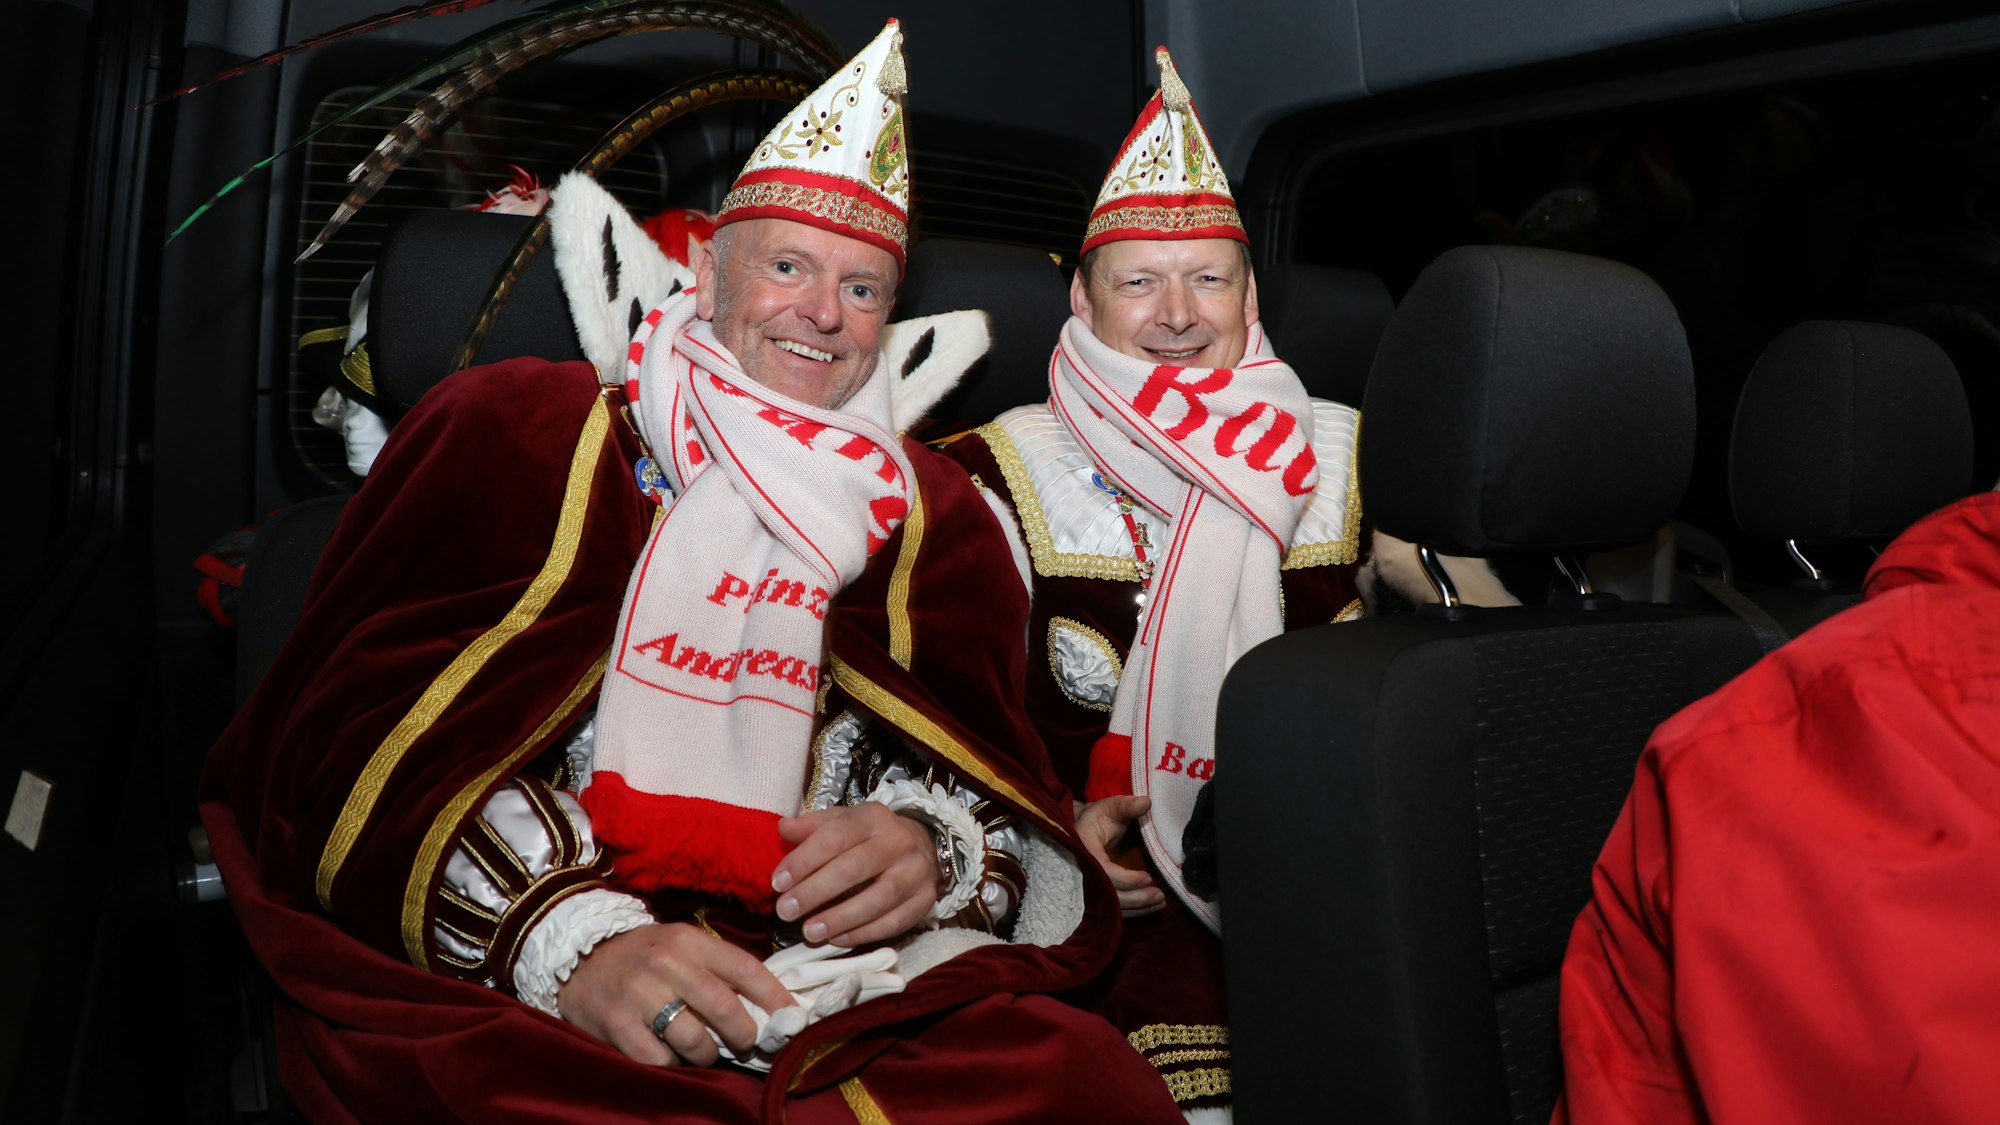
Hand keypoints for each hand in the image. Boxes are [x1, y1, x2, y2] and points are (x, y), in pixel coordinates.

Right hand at [555, 922, 794, 1066]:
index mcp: (689, 941)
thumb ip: (718, 969)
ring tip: (704, 1050)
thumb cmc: (643, 956)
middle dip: (745, 1034)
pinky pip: (660, 1059)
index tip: (793, 1018)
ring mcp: (640, 994)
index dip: (775, 997)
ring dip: (708, 1054)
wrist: (577, 956)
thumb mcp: (681, 946)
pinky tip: (670, 1054)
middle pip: (725, 1008)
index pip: (745, 968)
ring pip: (696, 1040)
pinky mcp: (617, 1024)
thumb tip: (768, 1004)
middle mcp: (666, 964)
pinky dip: (672, 1064)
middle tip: (747, 1043)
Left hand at [773, 803, 938, 945]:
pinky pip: (893, 922)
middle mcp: (898, 842)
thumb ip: (812, 827)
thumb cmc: (870, 837)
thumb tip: (783, 829)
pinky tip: (836, 939)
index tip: (778, 883)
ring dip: (839, 918)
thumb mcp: (843, 822)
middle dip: (816, 892)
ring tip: (809, 931)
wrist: (924, 847)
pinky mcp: (925, 901)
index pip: (835, 837)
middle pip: (855, 868)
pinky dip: (863, 934)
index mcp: (873, 818)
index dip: (804, 860)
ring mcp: (915, 873)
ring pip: (877, 899)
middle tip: (786, 911)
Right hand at [1076, 795, 1164, 915]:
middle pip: (1108, 895)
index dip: (1126, 879)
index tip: (1147, 877)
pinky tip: (1150, 905)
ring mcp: (1086, 886)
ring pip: (1111, 906)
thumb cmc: (1097, 818)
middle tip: (1159, 895)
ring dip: (1138, 906)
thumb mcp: (1110, 807)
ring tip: (1160, 900)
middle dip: (1136, 898)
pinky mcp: (1095, 894)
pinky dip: (1133, 909)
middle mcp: (1081, 872)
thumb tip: (1147, 802)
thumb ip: (1127, 805)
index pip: (1103, 872)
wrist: (1080, 830)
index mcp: (1082, 850)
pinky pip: (1113, 907)